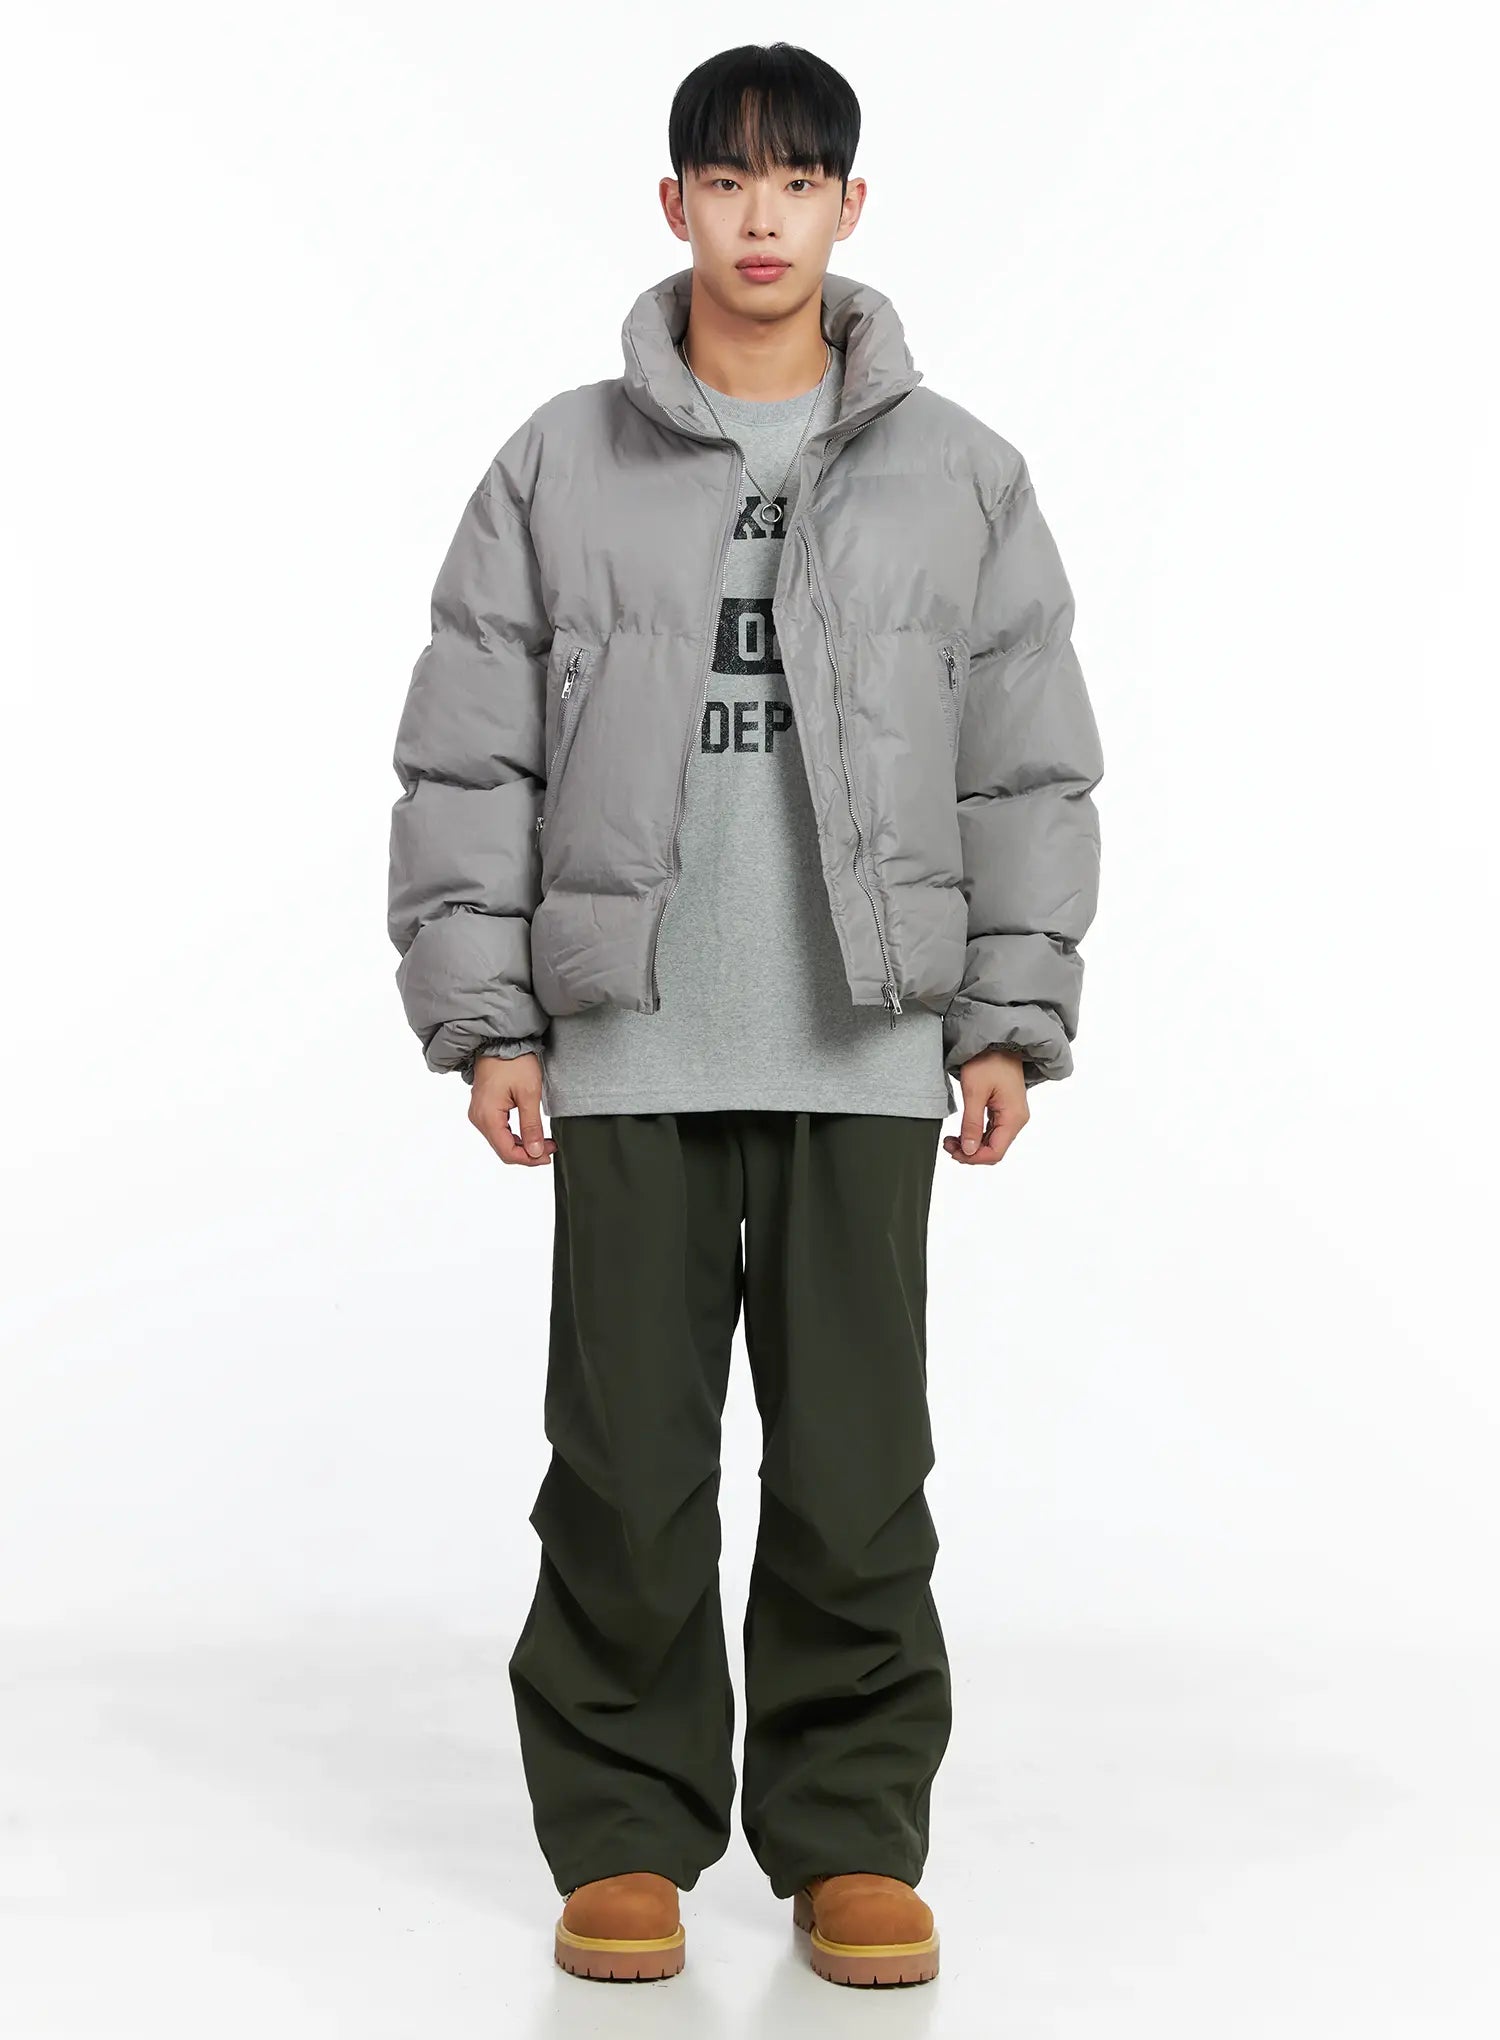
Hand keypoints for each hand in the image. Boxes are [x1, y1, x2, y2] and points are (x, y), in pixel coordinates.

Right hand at [468, 1052, 555, 1165]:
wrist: (501, 1041)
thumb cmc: (514, 1062)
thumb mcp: (529, 1094)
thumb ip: (531, 1126)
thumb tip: (534, 1152)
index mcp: (487, 1117)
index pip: (507, 1152)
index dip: (529, 1159)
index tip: (548, 1155)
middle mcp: (479, 1118)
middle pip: (503, 1149)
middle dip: (527, 1153)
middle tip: (549, 1148)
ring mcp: (479, 1113)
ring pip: (501, 1141)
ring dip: (522, 1145)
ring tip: (543, 1141)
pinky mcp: (483, 1109)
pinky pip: (498, 1130)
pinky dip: (514, 1135)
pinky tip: (530, 1132)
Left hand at [942, 1047, 1028, 1165]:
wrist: (997, 1040)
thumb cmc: (989, 1060)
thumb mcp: (974, 1092)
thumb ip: (972, 1124)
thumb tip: (969, 1150)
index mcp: (1013, 1117)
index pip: (995, 1152)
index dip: (974, 1158)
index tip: (954, 1152)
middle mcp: (1017, 1119)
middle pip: (994, 1149)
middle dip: (970, 1152)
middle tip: (948, 1145)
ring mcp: (1012, 1114)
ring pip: (992, 1142)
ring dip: (972, 1145)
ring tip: (951, 1140)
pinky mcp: (1005, 1109)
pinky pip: (992, 1131)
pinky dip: (977, 1135)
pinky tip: (962, 1133)